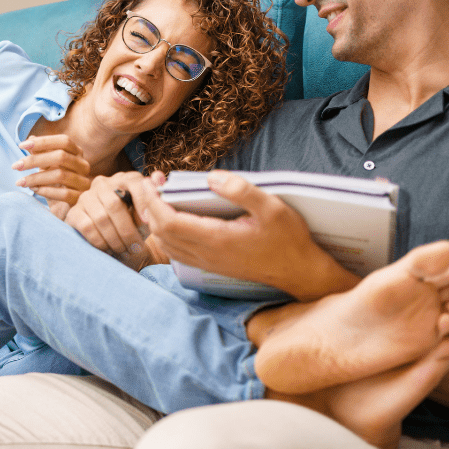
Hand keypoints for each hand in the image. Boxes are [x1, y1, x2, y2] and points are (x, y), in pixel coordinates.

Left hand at [13, 135, 91, 219]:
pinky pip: (64, 194)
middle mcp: (83, 166)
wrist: (64, 209)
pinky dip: (46, 191)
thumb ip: (40, 153)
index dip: (43, 141)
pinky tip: (34, 190)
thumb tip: (30, 139)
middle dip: (35, 160)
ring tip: (21, 182)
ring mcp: (84, 182)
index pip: (64, 141)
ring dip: (36, 177)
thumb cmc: (54, 183)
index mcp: (77, 153)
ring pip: (60, 175)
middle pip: (61, 157)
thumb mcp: (46, 166)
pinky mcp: (80, 199)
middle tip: (16, 166)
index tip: (21, 145)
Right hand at [65, 171, 167, 269]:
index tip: (148, 222)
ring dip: (115, 239)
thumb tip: (158, 176)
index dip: (142, 202)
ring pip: (101, 218)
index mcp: (124, 179)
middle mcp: (103, 183)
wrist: (112, 242)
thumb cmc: (133, 226)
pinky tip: (109, 250)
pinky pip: (87, 227)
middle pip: (114, 204)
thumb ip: (154, 197)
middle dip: (127, 230)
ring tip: (124, 251)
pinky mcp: (74, 213)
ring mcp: (86, 197)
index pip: (134, 182)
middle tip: (136, 248)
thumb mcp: (147, 216)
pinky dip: (101, 242)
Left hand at [136, 170, 359, 299]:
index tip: (150, 181)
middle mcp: (206, 253)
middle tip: (152, 182)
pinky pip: (177, 251)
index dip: (153, 201)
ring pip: (166, 244)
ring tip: (158, 196)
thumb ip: (241, 190)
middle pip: (161, 232)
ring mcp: (207, 262)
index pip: (168, 222)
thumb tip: (212, 177)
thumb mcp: (272, 207)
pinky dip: (166, 234)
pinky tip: (172, 218)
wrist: (299, 271)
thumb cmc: (288, 238)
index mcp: (216, 238)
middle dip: (149, 206)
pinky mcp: (211, 264)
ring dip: (155, 220)